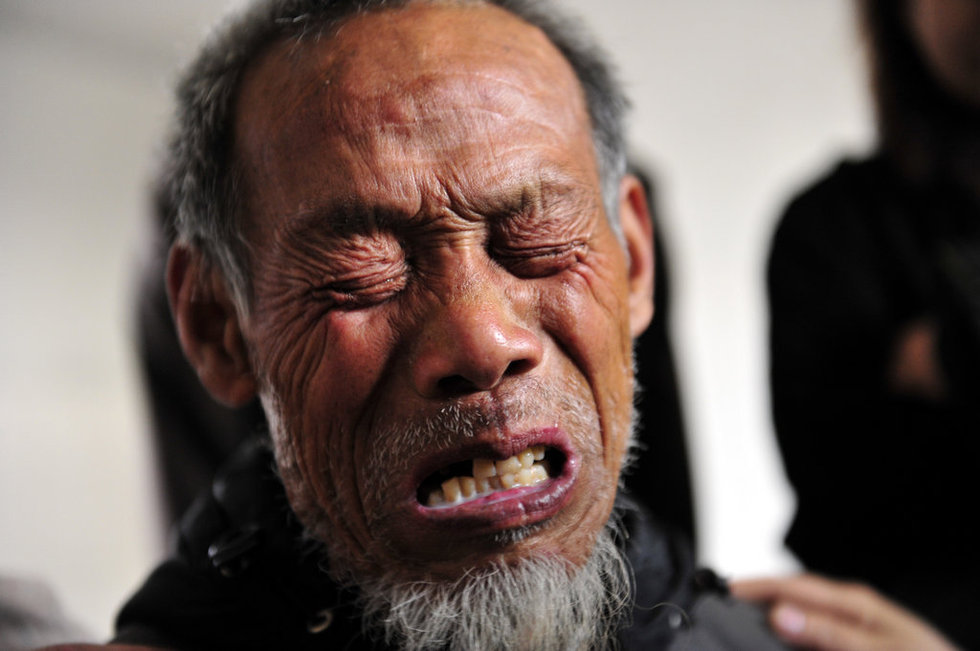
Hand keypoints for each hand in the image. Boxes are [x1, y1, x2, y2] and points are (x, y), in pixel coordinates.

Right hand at [730, 573, 958, 650]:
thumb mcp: (877, 649)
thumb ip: (828, 633)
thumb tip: (780, 614)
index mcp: (854, 601)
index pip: (793, 585)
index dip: (756, 587)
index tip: (724, 592)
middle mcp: (849, 609)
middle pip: (792, 595)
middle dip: (756, 597)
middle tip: (720, 605)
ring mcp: (850, 627)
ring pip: (799, 614)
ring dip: (769, 615)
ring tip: (739, 620)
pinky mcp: (851, 643)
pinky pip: (812, 633)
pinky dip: (788, 634)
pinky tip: (777, 640)